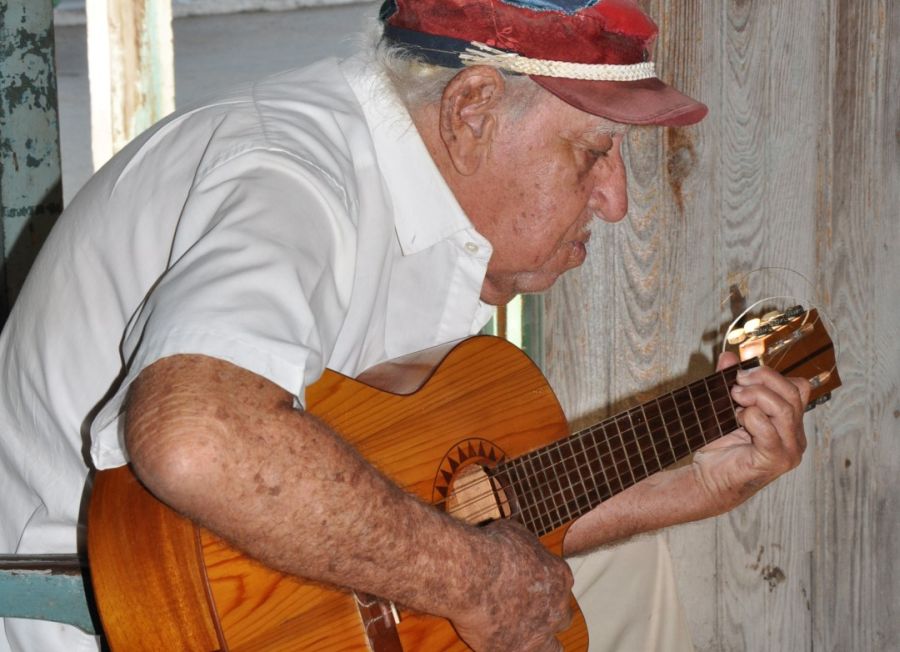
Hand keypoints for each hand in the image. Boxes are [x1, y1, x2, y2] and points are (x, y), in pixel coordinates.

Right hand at [451, 520, 572, 651]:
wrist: (472, 574)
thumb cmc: (489, 548)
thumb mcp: (513, 534)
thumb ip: (523, 549)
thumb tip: (517, 548)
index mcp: (560, 576)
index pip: (560, 584)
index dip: (543, 586)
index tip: (527, 586)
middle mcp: (557, 606)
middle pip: (560, 615)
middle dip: (545, 613)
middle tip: (523, 610)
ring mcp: (541, 632)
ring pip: (553, 646)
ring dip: (541, 642)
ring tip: (522, 638)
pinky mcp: (520, 650)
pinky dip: (520, 651)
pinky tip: (505, 647)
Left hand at [690, 351, 811, 512]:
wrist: (707, 480)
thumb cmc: (720, 447)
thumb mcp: (725, 407)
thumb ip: (729, 382)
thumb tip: (728, 356)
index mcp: (789, 422)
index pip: (798, 387)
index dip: (772, 375)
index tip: (742, 373)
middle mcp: (795, 436)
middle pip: (794, 393)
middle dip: (763, 380)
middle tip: (736, 382)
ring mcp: (790, 450)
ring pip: (785, 409)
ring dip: (757, 396)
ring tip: (735, 398)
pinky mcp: (777, 460)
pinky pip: (770, 429)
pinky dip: (752, 418)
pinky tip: (738, 419)